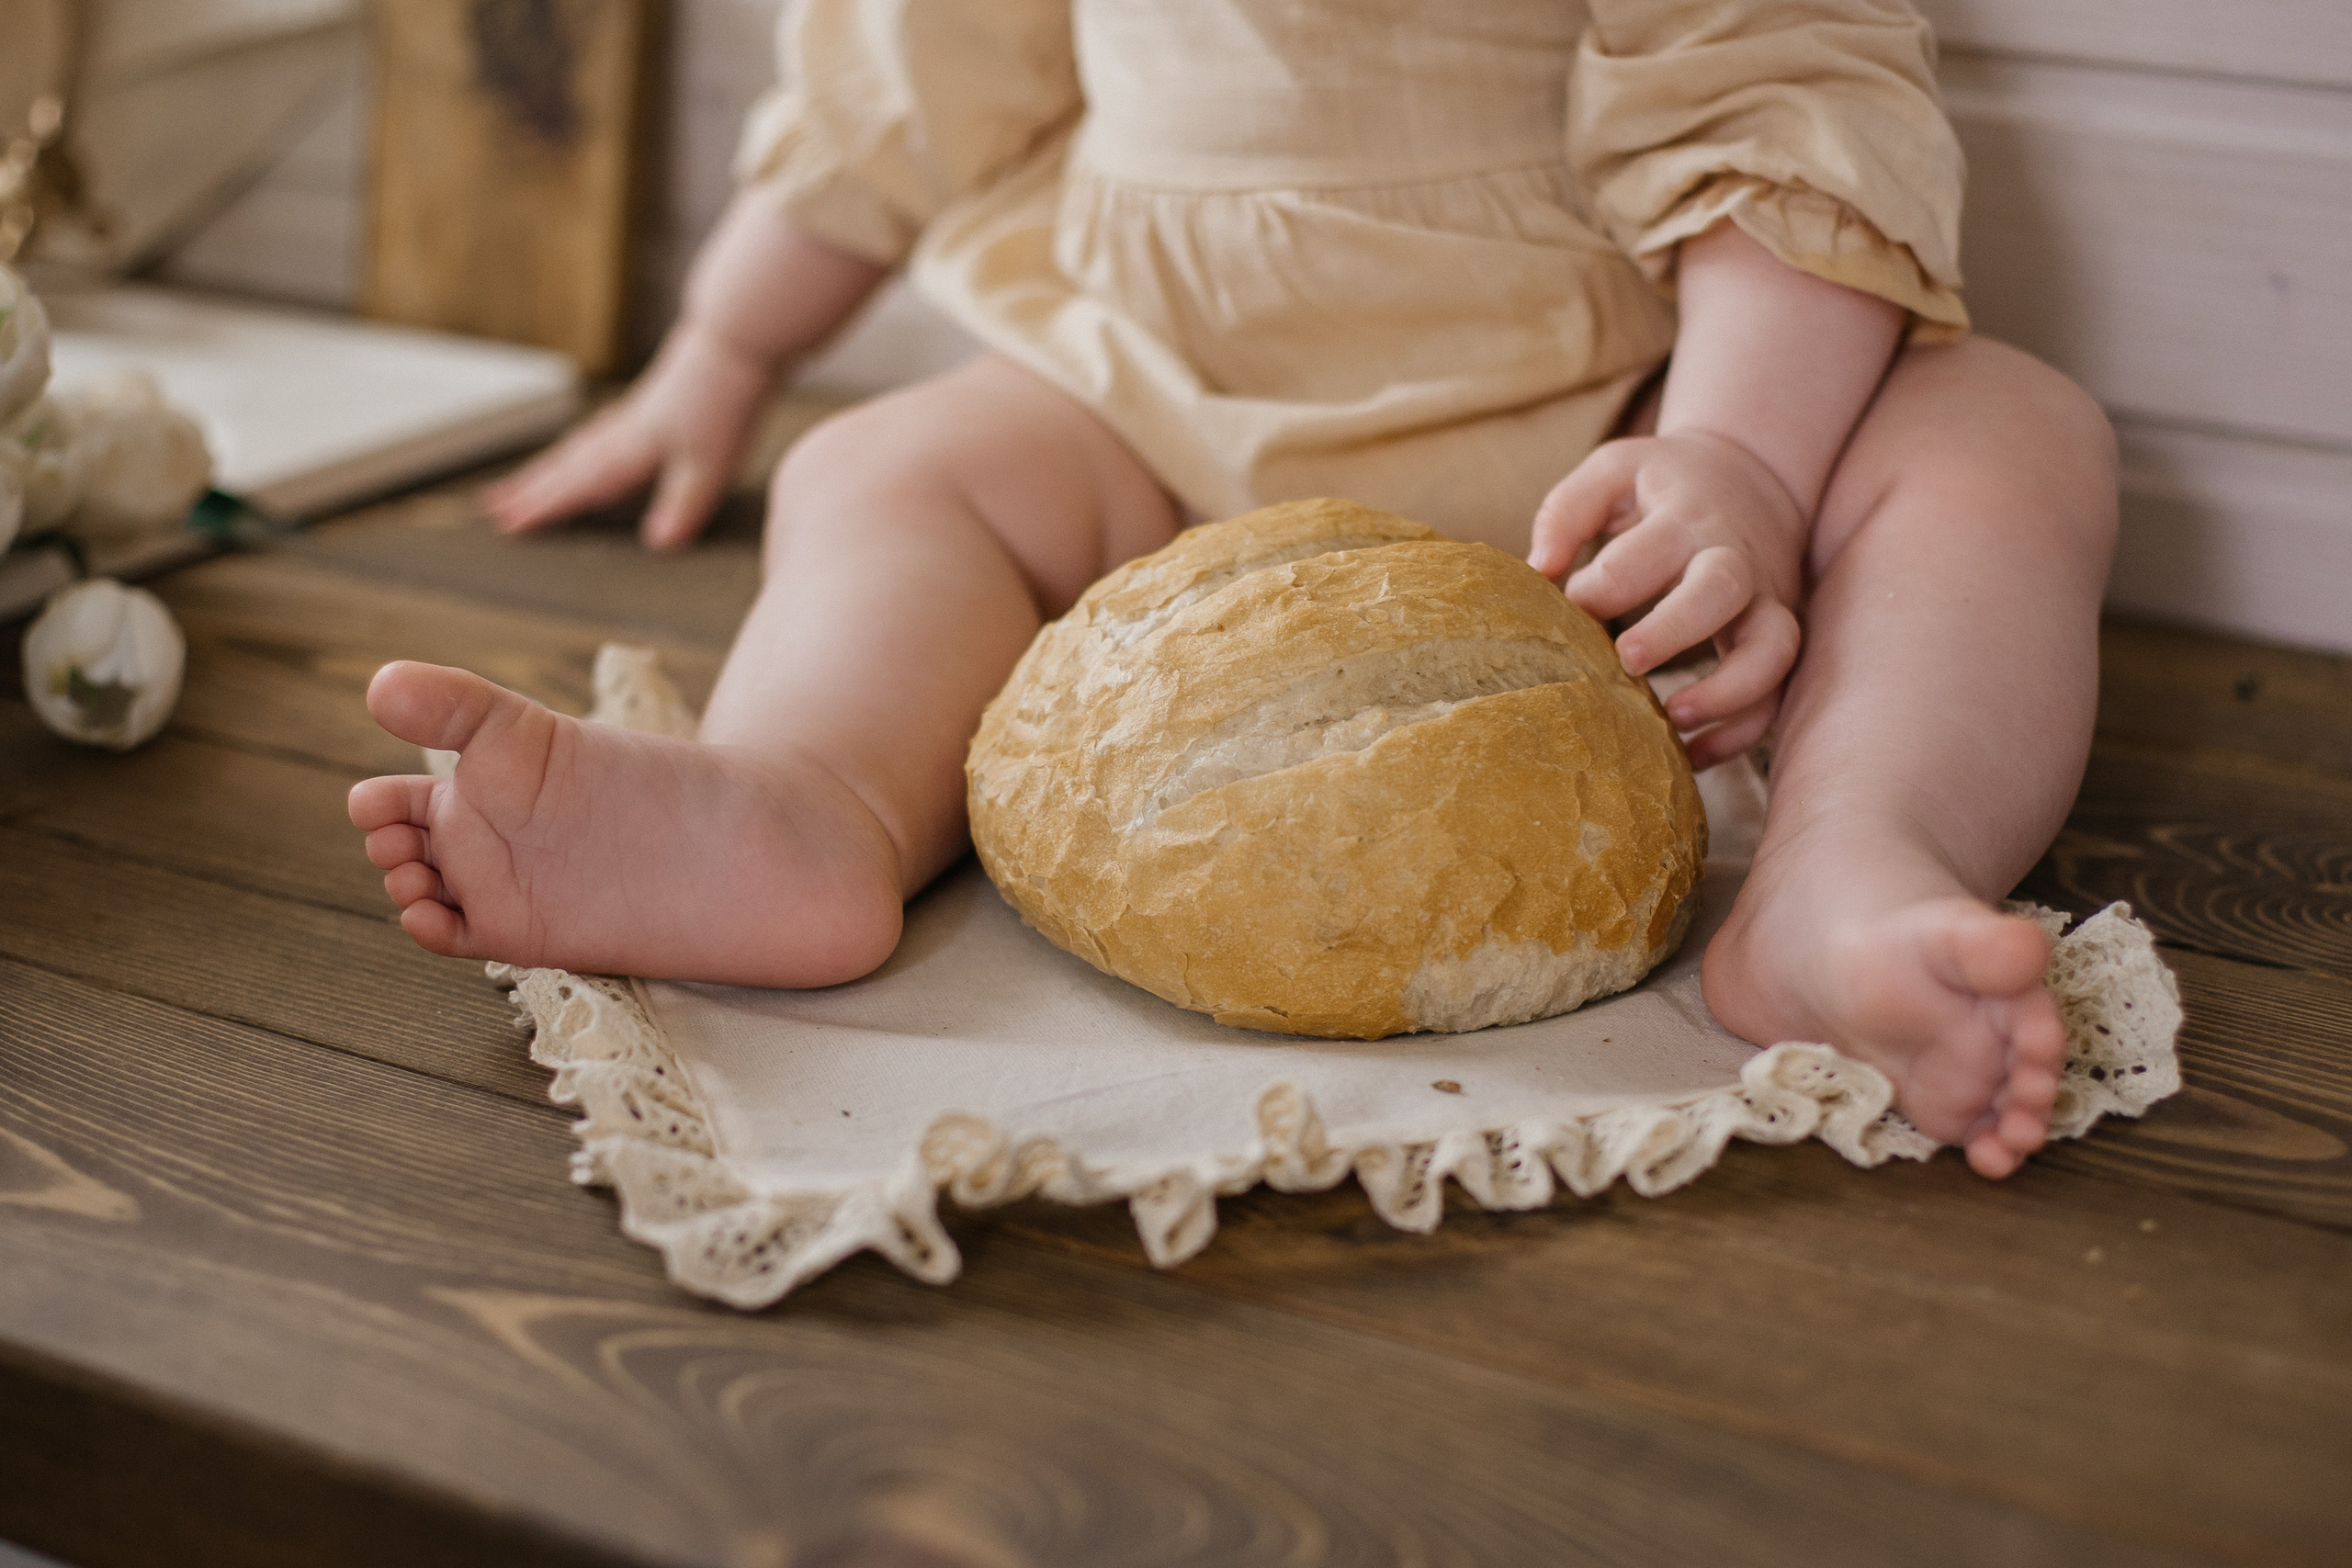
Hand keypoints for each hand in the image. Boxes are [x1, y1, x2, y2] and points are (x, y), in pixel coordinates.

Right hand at [483, 320, 772, 549]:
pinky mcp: (643, 408)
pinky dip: (571, 450)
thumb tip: (656, 544)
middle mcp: (620, 434)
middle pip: (564, 467)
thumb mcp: (711, 465)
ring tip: (515, 486)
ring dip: (541, 470)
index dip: (543, 508)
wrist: (734, 344)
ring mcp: (629, 419)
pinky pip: (592, 436)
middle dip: (528, 491)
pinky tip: (574, 451)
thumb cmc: (724, 403)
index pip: (577, 487)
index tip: (509, 525)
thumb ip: (683, 506)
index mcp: (630, 451)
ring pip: (573, 450)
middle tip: (493, 509)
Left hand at [1529, 430, 1806, 768]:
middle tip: (1626, 660)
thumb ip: (1567, 511)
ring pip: (1773, 648)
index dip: (1599, 587)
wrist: (1758, 472)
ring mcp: (1767, 600)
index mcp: (1685, 517)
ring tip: (1675, 719)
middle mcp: (1734, 558)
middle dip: (1674, 628)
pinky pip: (1777, 691)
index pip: (1643, 552)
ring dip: (1729, 690)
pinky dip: (1742, 731)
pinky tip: (1694, 757)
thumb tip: (1537, 573)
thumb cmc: (1666, 481)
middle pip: (1721, 588)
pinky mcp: (1779, 634)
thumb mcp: (1615, 470)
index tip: (1568, 610)